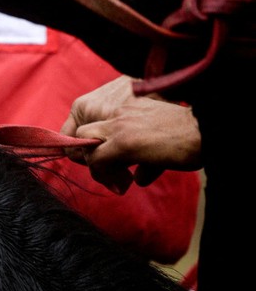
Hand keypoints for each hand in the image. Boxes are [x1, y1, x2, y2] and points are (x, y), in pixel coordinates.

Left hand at [61, 76, 201, 194]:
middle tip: (105, 169)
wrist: (208, 132)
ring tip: (114, 179)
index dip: (93, 144)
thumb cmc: (192, 137)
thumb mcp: (161, 142)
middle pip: (81, 132)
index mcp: (127, 107)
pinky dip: (103, 174)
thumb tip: (138, 179)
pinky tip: (122, 183)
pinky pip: (97, 159)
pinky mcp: (124, 142)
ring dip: (94, 164)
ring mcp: (119, 126)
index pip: (93, 122)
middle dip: (87, 153)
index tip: (107, 162)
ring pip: (84, 144)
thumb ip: (145, 158)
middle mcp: (118, 113)